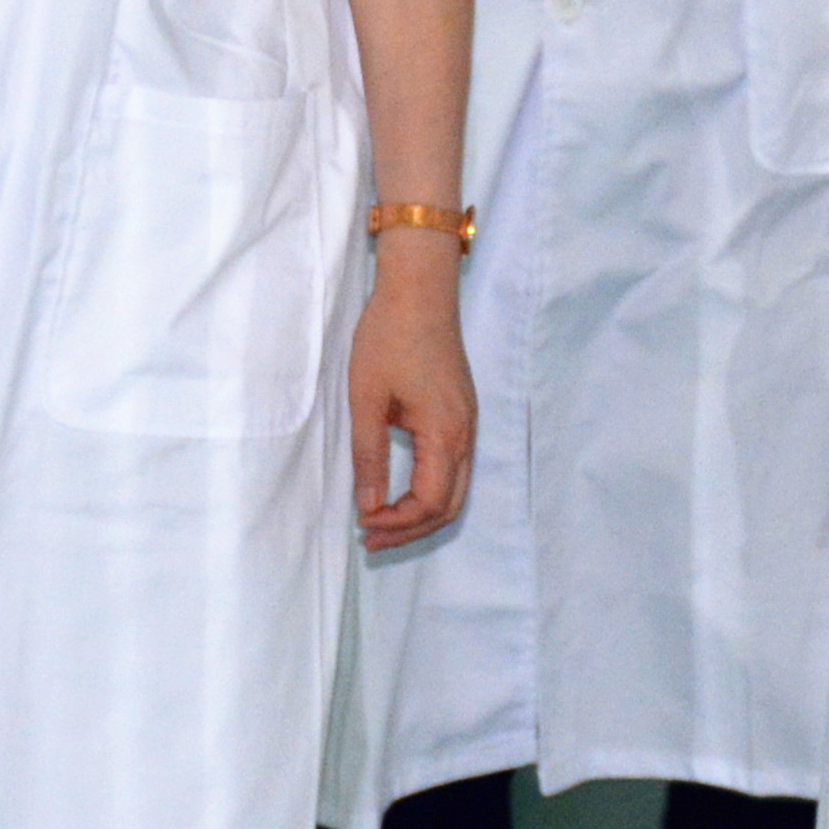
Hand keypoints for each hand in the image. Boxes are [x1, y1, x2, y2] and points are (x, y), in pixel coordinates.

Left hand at [348, 233, 475, 549]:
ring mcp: (467, 422)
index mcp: (445, 432)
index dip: (396, 523)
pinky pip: (454, 468)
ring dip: (420, 513)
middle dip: (411, 530)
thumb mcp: (368, 400)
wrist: (419, 289)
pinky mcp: (461, 412)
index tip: (361, 523)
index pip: (430, 503)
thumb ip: (369, 456)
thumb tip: (368, 507)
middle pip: (449, 505)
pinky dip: (429, 490)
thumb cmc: (389, 337)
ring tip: (381, 522)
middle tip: (370, 540)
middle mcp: (465, 433)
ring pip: (455, 489)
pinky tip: (400, 491)